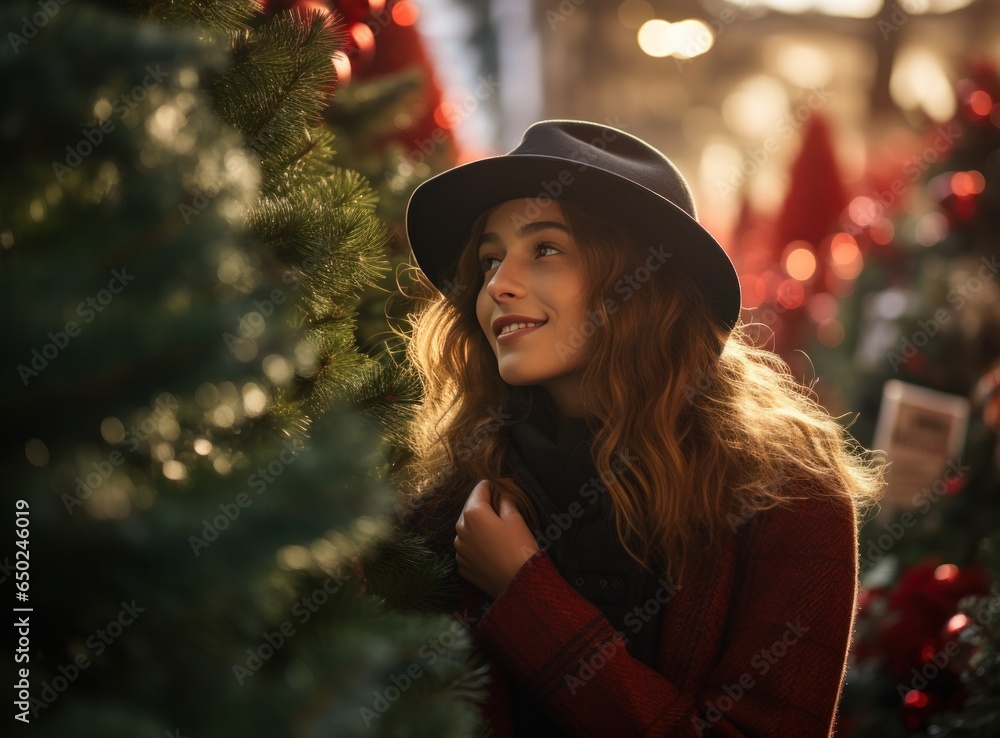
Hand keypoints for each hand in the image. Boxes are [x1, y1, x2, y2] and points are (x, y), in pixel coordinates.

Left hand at [454, 480, 539, 598]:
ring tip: (496, 536)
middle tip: (502, 514)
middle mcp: (460, 529)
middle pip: (471, 509)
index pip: (480, 488)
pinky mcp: (461, 566)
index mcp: (473, 513)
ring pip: (467, 530)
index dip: (492, 487)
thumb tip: (500, 496)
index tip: (501, 491)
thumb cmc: (519, 547)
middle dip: (484, 508)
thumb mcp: (516, 519)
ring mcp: (459, 549)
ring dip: (478, 528)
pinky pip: (467, 548)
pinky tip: (491, 552)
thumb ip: (505, 502)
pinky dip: (476, 546)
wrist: (518, 585)